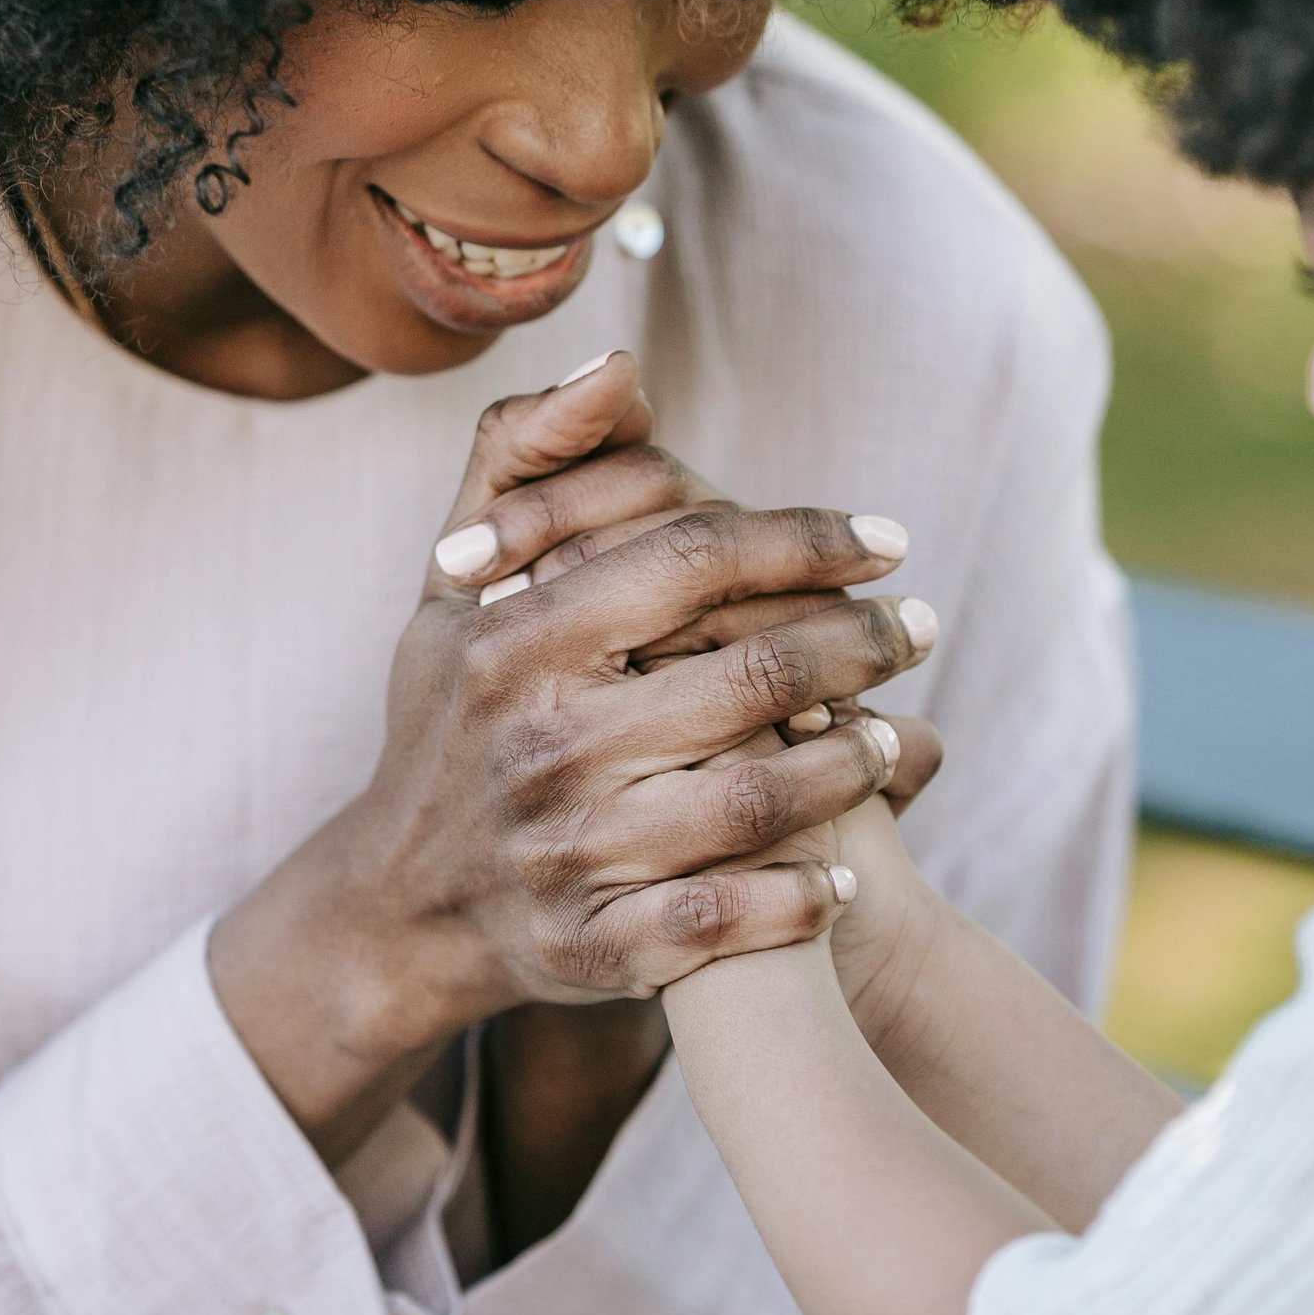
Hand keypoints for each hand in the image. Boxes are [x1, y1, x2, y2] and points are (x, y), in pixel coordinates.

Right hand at [205, 351, 933, 1161]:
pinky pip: (720, 924)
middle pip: (746, 679)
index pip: (692, 559)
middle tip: (917, 626)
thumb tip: (621, 364)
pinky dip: (796, 900)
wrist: (396, 901)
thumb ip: (525, 455)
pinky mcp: (589, 950)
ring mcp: (564, 852)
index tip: (885, 539)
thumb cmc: (454, 710)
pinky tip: (845, 869)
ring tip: (897, 734)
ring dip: (850, 766)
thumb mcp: (453, 577)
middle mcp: (537, 743)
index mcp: (513, 639)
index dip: (806, 539)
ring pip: (752, 801)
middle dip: (857, 645)